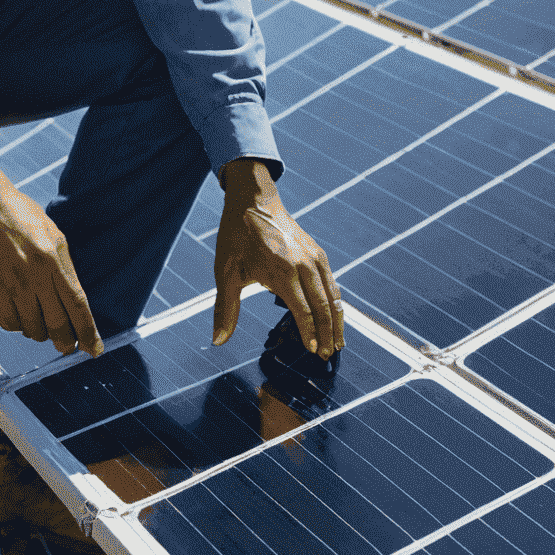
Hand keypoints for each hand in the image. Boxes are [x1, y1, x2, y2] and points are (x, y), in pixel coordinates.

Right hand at [0, 133, 103, 358]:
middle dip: (61, 340)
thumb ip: (65, 270)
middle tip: (63, 343)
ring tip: (33, 313)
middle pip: (52, 326)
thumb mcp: (53, 235)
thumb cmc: (20, 216)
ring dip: (32, 328)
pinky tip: (8, 301)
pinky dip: (7, 317)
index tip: (94, 350)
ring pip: (23, 328)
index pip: (76, 307)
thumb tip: (75, 307)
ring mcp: (1, 286)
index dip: (87, 333)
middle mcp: (27, 277)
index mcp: (50, 261)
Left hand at [212, 159, 342, 359]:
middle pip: (324, 307)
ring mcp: (315, 258)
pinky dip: (336, 303)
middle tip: (327, 356)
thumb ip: (225, 309)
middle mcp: (304, 265)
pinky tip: (335, 317)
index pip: (304, 310)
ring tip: (337, 343)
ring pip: (333, 296)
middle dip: (328, 333)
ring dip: (337, 321)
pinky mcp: (318, 254)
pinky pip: (332, 283)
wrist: (254, 199)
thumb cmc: (237, 236)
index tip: (313, 352)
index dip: (310, 333)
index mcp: (283, 270)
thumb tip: (217, 341)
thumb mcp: (226, 271)